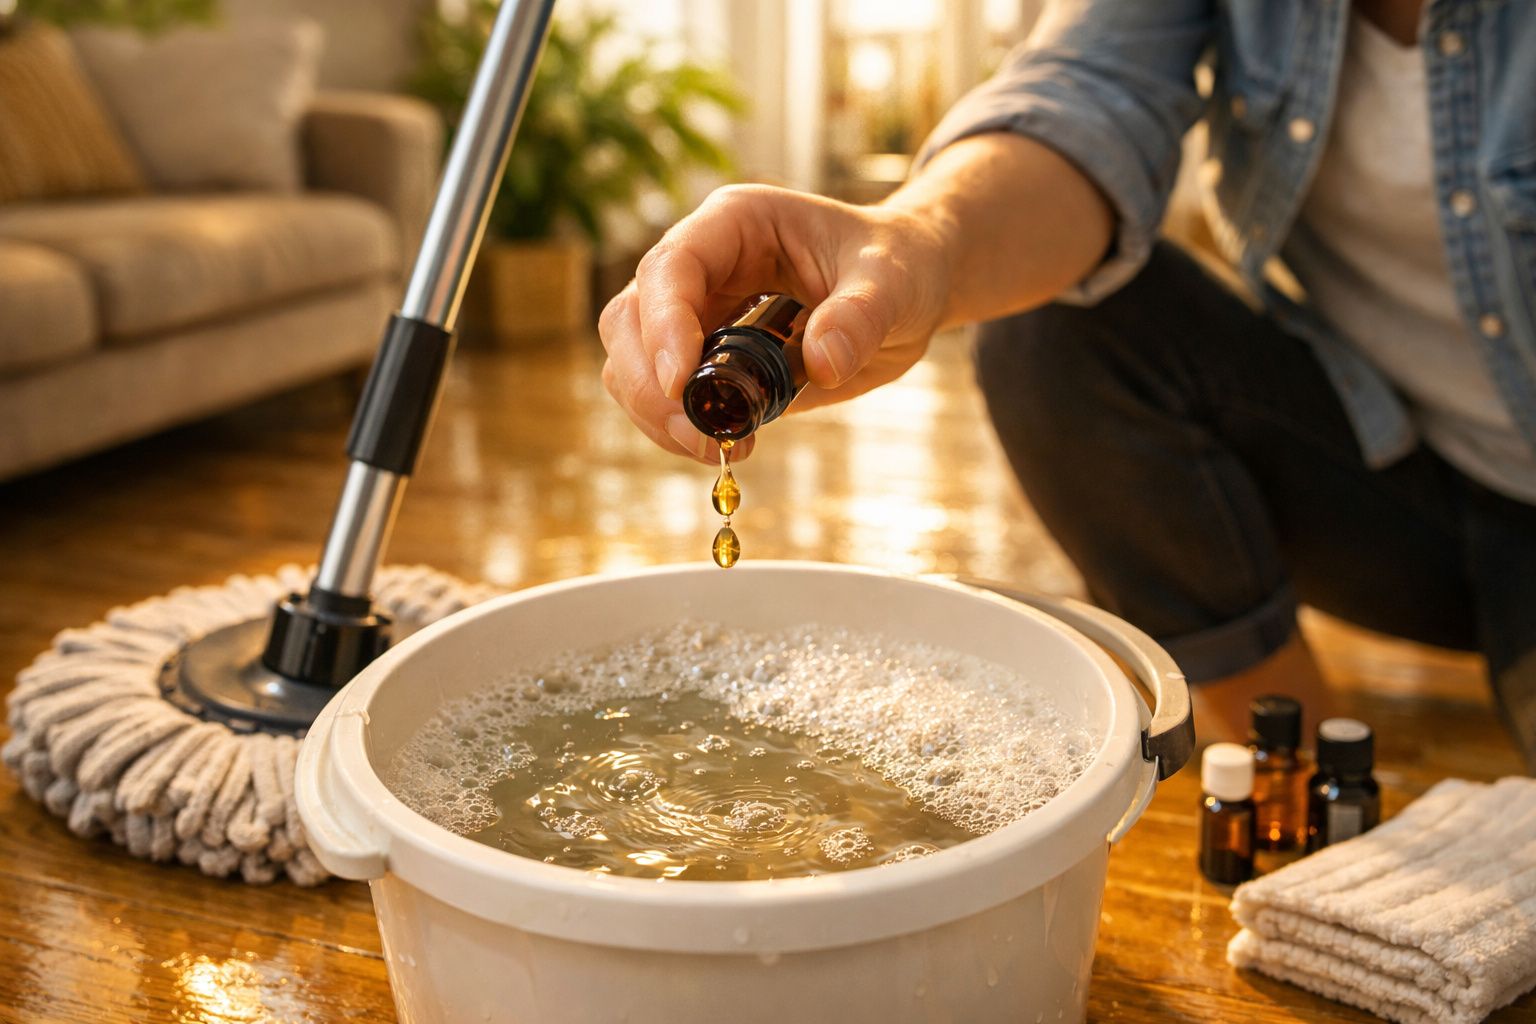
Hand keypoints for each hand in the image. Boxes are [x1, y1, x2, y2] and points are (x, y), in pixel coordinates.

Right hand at [599, 183, 953, 462]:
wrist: (908, 286)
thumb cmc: (898, 264)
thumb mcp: (892, 282)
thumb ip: (861, 316)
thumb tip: (822, 362)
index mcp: (736, 224)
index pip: (672, 267)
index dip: (664, 324)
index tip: (682, 383)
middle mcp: (703, 265)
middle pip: (629, 319)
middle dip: (650, 383)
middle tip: (700, 434)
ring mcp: (697, 313)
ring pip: (632, 362)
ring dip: (658, 414)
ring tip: (718, 447)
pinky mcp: (707, 359)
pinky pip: (665, 396)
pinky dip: (679, 427)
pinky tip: (725, 444)